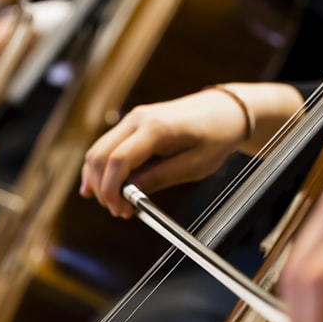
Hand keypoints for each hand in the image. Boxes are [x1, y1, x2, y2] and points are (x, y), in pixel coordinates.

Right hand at [79, 89, 251, 217]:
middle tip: (118, 211)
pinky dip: (100, 167)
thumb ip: (160, 177)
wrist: (225, 110)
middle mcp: (137, 119)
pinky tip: (98, 185)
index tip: (120, 209)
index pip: (119, 160)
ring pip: (98, 150)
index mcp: (156, 128)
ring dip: (99, 179)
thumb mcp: (195, 165)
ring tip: (115, 203)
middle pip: (100, 155)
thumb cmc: (216, 136)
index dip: (112, 189)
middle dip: (102, 188)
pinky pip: (106, 146)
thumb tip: (130, 193)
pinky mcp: (132, 124)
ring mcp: (132, 119)